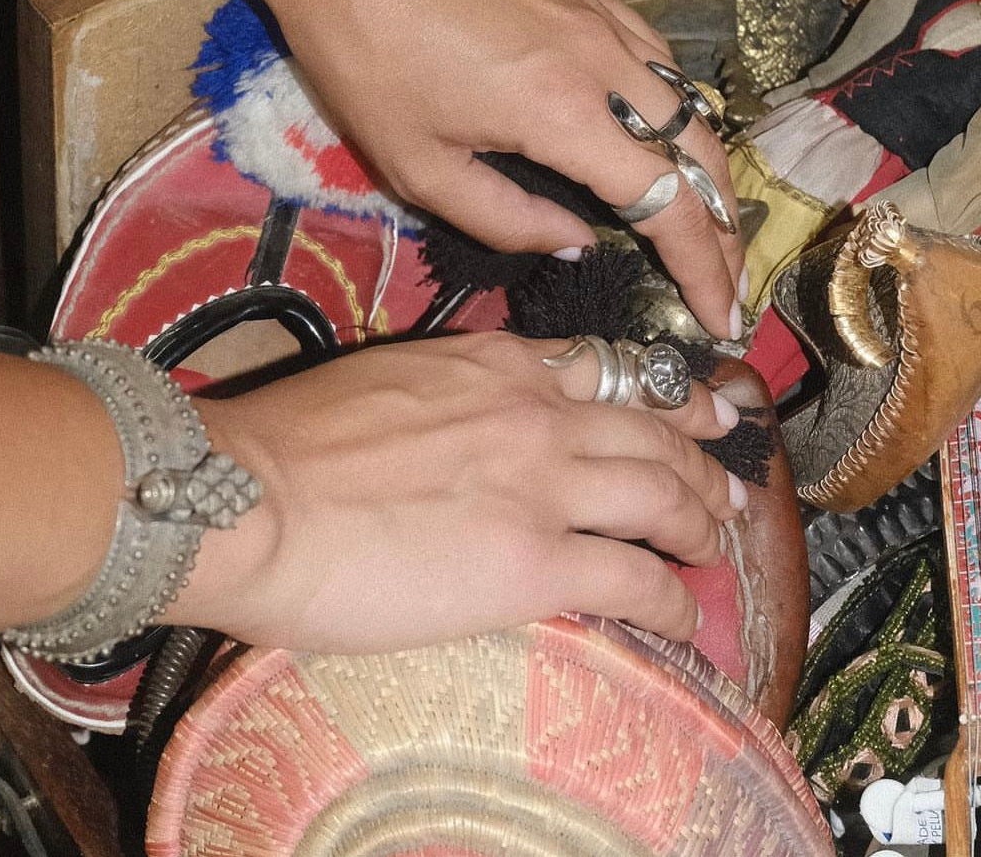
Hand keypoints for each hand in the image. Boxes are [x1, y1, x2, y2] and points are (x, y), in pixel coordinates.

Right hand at [176, 332, 745, 651]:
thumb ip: (448, 393)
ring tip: (717, 547)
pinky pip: (635, 578)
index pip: (605, 369)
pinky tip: (688, 615)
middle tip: (730, 487)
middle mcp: (536, 412)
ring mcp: (544, 484)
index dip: (664, 393)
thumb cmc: (289, 443)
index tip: (699, 408)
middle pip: (653, 428)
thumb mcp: (386, 380)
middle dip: (703, 460)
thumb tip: (462, 424)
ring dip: (702, 524)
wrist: (251, 497)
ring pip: (663, 494)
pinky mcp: (537, 562)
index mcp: (495, 364)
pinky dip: (675, 598)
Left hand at [218, 0, 744, 338]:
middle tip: (728, 281)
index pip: (667, 202)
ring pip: (690, 101)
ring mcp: (602, 15)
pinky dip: (679, 110)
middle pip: (700, 153)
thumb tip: (577, 241)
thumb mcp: (418, 167)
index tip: (722, 316)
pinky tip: (662, 134)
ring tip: (709, 221)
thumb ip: (505, 219)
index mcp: (563, 113)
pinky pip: (659, 58)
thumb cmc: (366, 58)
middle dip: (725, 227)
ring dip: (709, 169)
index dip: (704, 266)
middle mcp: (605, 60)